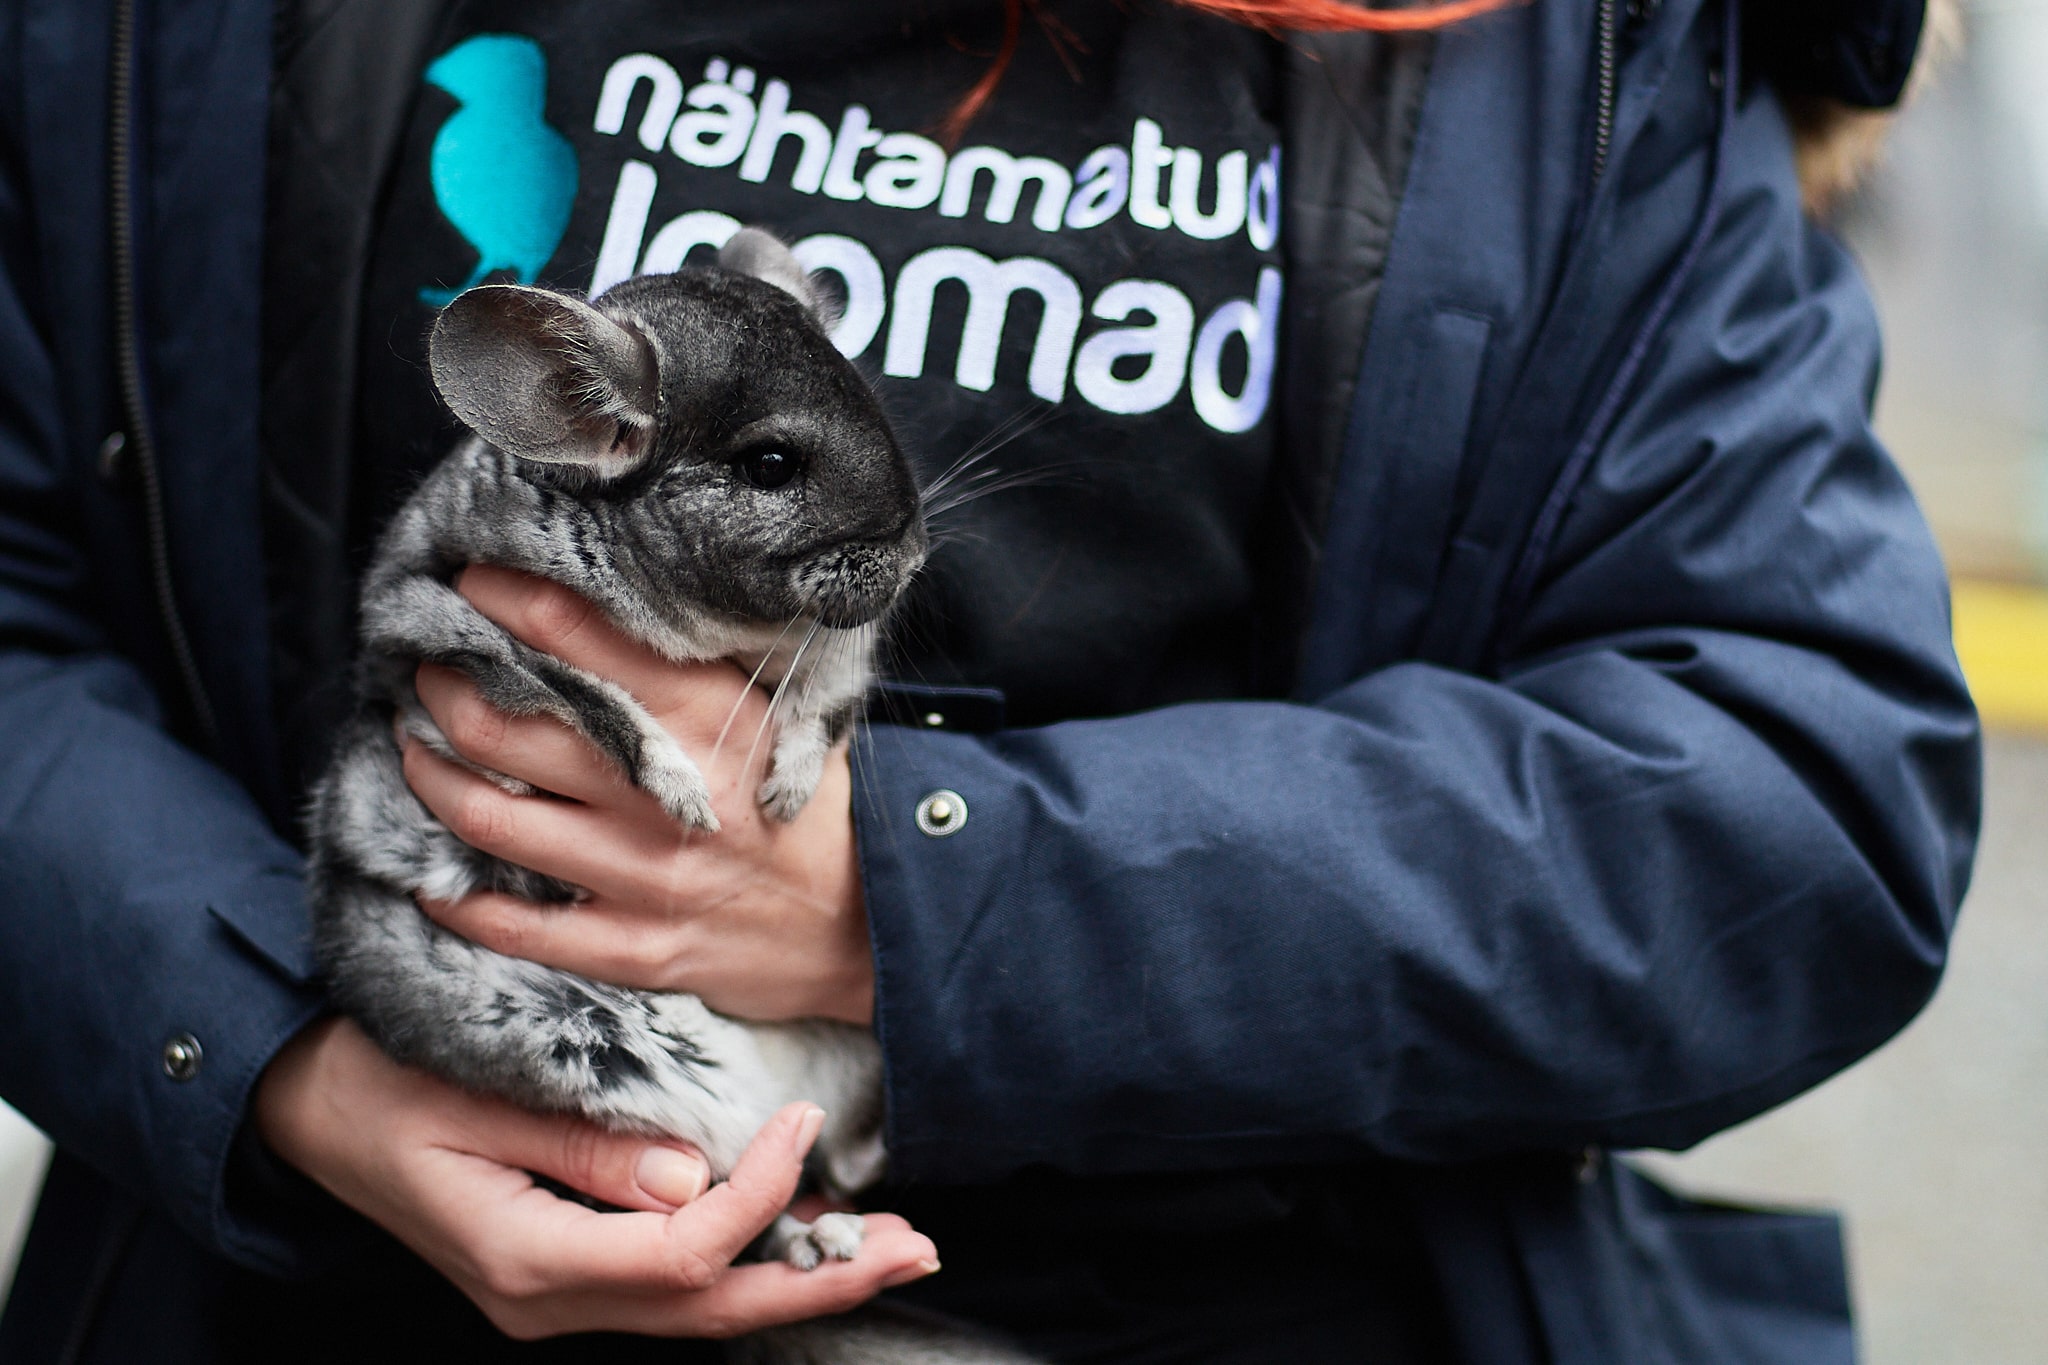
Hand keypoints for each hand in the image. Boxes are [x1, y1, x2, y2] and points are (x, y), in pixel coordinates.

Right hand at [255, 1018, 937, 1338]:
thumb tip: (691, 1177)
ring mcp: (558, 1296)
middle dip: (822, 1278)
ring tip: (890, 1248)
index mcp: (525, 1256)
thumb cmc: (375, 1084)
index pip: (679, 1254)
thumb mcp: (466, 1095)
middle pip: (712, 1309)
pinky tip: (807, 1238)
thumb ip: (578, 1139)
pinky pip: (676, 1287)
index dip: (757, 1196)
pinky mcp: (568, 1272)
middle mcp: (549, 1298)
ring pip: (702, 1310)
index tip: (801, 1118)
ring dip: (801, 1277)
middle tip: (917, 1245)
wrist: (304, 1111)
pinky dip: (751, 1263)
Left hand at [403, 564, 872, 1023]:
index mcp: (710, 720)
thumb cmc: (809, 808)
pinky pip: (517, 927)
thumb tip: (601, 605)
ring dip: (431, 774)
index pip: (583, 639)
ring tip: (416, 745)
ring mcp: (647, 877)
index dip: (505, 598)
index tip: (467, 578)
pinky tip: (430, 877)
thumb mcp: (776, 716)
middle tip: (427, 663)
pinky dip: (456, 900)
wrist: (869, 928)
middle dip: (446, 685)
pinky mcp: (635, 949)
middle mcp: (668, 795)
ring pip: (492, 819)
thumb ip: (698, 668)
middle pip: (511, 725)